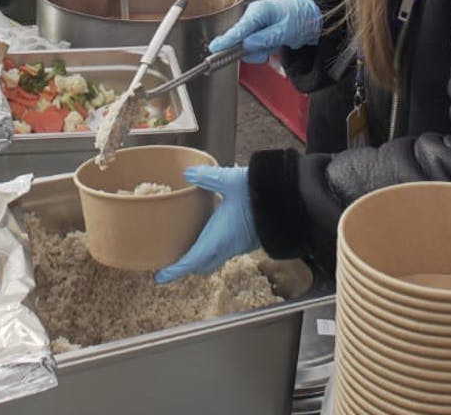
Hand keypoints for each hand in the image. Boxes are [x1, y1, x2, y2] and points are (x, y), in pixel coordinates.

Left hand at [156, 166, 257, 283]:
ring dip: (199, 256)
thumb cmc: (260, 194)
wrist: (291, 200)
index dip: (174, 271)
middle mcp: (227, 247)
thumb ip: (207, 177)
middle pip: (201, 264)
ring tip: (186, 245)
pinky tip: (208, 229)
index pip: (190, 262)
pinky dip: (211, 246)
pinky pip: (224, 250)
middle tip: (170, 259)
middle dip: (185, 265)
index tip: (159, 276)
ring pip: (214, 258)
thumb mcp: (229, 180)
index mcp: (218, 239)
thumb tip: (189, 173)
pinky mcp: (247, 239)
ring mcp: (238, 245)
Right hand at [209, 0, 320, 61]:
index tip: (215, 48)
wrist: (309, 18)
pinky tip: (272, 44)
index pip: (239, 28)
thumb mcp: (284, 31)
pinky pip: (252, 45)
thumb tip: (247, 44)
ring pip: (246, 44)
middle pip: (240, 38)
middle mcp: (253, 16)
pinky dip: (261, 49)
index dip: (227, 39)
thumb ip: (264, 38)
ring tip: (274, 44)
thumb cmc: (299, 18)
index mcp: (258, 11)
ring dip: (259, 50)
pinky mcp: (257, 31)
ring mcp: (254, 24)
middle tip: (266, 51)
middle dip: (252, 48)